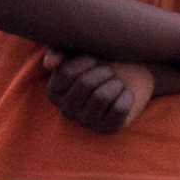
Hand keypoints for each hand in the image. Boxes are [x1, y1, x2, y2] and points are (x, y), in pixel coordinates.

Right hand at [43, 52, 157, 134]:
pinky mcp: (108, 129)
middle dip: (104, 71)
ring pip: (102, 97)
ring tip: (117, 83)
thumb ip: (59, 51)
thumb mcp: (78, 50)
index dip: (85, 61)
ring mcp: (87, 122)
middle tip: (110, 71)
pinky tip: (126, 94)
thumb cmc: (100, 62)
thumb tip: (49, 63)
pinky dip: (127, 96)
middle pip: (85, 84)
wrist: (130, 74)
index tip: (95, 59)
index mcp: (54, 92)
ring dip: (116, 83)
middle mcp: (66, 111)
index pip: (66, 73)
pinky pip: (119, 109)